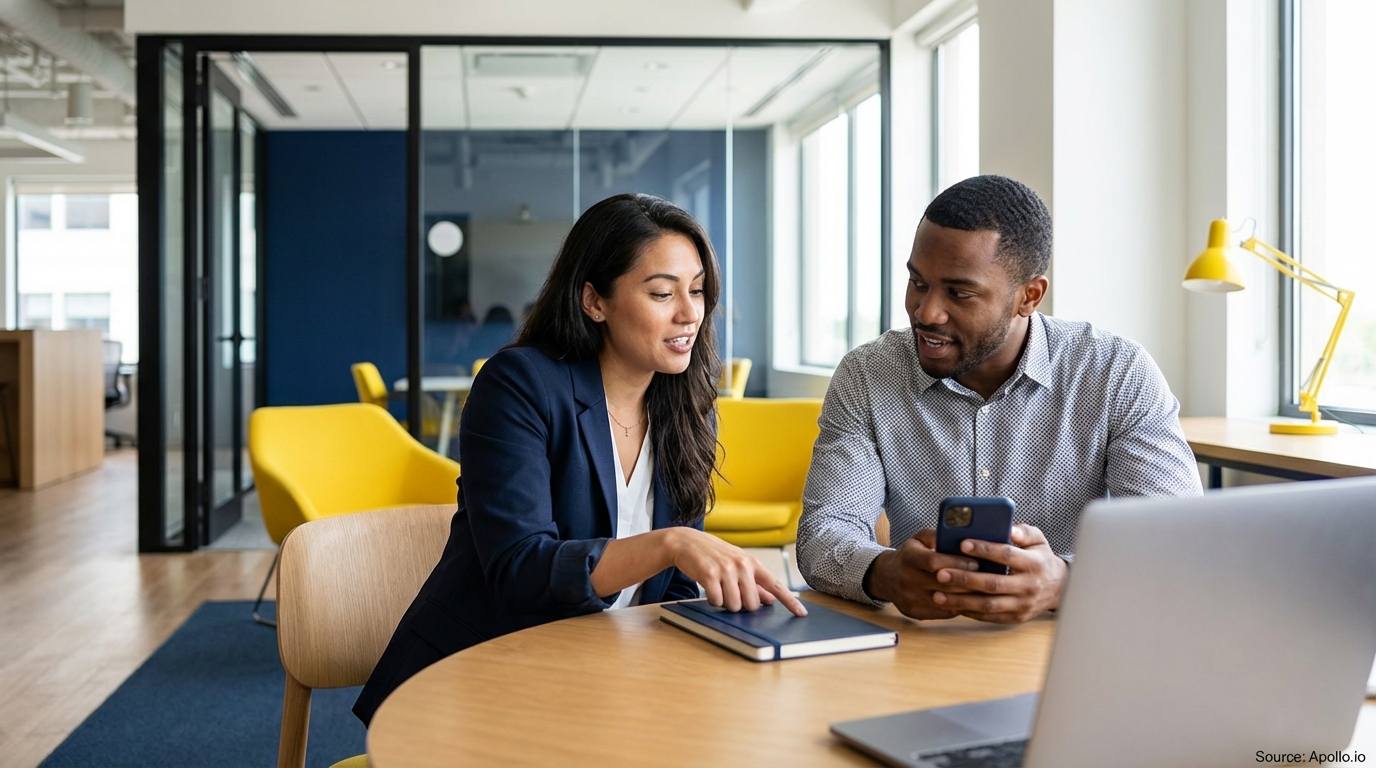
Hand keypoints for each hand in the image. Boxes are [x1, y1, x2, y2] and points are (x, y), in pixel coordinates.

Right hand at [668, 529, 807, 616]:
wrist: (687, 542)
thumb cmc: (714, 555)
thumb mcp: (737, 564)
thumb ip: (755, 582)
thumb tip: (771, 599)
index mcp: (752, 563)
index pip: (776, 585)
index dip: (790, 601)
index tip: (802, 613)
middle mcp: (742, 565)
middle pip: (752, 605)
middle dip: (741, 605)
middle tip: (730, 592)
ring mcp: (726, 570)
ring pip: (734, 606)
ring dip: (725, 603)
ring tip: (718, 587)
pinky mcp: (709, 575)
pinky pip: (717, 602)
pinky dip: (713, 601)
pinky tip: (709, 588)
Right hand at [863, 529, 980, 619]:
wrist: (886, 577)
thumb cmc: (910, 555)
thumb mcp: (919, 539)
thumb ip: (936, 536)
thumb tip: (957, 538)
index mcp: (908, 558)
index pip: (934, 562)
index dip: (957, 562)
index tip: (976, 563)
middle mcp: (906, 579)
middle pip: (942, 583)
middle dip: (967, 581)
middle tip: (987, 579)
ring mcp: (910, 598)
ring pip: (944, 601)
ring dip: (966, 597)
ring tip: (983, 591)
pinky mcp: (914, 612)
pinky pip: (942, 613)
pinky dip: (958, 607)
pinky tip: (970, 602)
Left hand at [930, 524, 1067, 623]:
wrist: (1060, 588)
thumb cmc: (1041, 559)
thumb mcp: (1038, 540)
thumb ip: (1023, 532)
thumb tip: (1008, 528)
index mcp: (1034, 563)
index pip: (1007, 555)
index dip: (984, 549)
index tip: (962, 544)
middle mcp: (1029, 586)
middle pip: (993, 583)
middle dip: (965, 578)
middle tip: (940, 573)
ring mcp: (1022, 604)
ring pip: (988, 604)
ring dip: (961, 600)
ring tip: (938, 594)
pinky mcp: (1016, 618)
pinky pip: (990, 616)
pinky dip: (969, 611)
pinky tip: (952, 604)